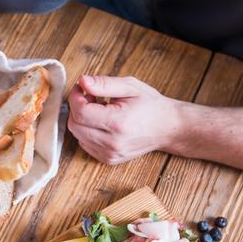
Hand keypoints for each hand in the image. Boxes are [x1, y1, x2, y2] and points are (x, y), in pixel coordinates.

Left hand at [67, 75, 181, 164]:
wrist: (167, 127)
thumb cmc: (150, 105)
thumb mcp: (130, 86)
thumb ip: (104, 83)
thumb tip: (82, 81)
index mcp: (118, 123)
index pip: (81, 112)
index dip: (76, 97)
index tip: (81, 88)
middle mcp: (112, 142)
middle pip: (75, 125)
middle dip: (78, 107)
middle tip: (91, 97)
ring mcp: (110, 154)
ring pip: (78, 135)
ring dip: (82, 120)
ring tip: (100, 109)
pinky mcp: (109, 159)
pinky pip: (86, 144)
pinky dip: (87, 131)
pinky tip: (102, 122)